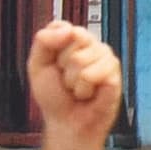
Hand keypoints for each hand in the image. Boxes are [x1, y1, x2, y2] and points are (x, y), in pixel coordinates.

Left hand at [26, 21, 121, 145]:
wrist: (66, 123)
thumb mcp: (36, 65)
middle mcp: (90, 46)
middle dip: (63, 64)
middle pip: (75, 38)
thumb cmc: (55, 98)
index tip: (53, 63)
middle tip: (66, 79)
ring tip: (77, 88)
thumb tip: (68, 29)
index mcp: (72, 40)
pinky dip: (84, 89)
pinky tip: (89, 93)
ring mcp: (104, 58)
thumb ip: (44, 40)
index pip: (62, 26)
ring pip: (82, 59)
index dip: (53, 46)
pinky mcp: (114, 74)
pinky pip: (93, 74)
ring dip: (73, 80)